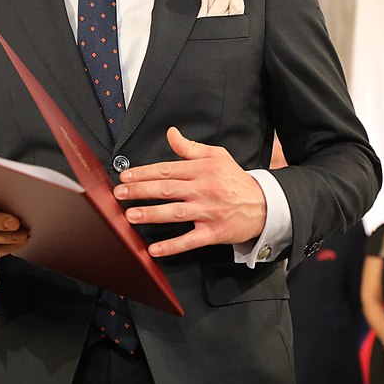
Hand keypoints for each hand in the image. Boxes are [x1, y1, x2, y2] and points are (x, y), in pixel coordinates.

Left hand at [113, 127, 266, 256]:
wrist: (264, 205)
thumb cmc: (236, 180)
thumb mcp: (217, 156)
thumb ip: (190, 148)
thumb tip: (171, 133)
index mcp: (202, 170)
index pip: (167, 170)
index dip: (143, 173)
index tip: (125, 177)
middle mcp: (203, 189)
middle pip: (167, 189)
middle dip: (140, 191)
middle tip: (119, 194)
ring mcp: (208, 212)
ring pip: (175, 213)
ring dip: (151, 214)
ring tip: (130, 216)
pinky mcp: (213, 232)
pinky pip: (190, 240)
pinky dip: (172, 246)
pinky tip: (154, 250)